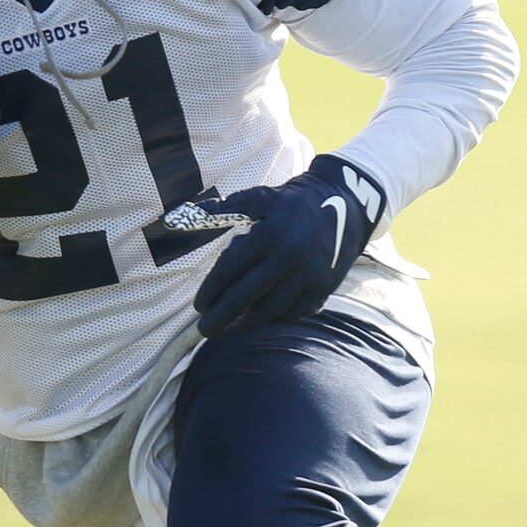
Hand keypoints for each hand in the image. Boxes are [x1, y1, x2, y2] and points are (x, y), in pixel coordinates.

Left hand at [193, 154, 385, 335]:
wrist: (346, 204)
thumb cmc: (293, 202)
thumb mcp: (260, 197)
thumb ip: (223, 209)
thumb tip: (180, 216)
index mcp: (268, 234)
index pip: (229, 270)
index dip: (210, 291)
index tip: (198, 305)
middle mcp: (288, 257)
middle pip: (244, 297)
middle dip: (220, 317)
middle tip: (204, 329)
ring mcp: (308, 276)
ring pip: (269, 310)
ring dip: (245, 323)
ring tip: (229, 328)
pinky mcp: (323, 288)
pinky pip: (293, 313)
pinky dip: (273, 320)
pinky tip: (258, 321)